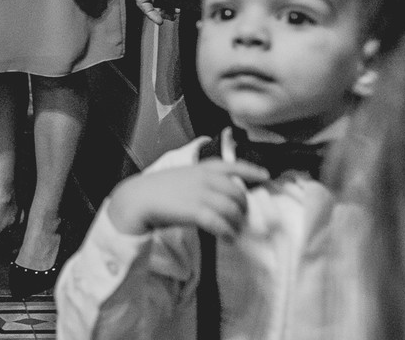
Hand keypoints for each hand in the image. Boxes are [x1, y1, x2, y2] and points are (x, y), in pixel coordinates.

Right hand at [107, 159, 269, 239]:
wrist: (139, 198)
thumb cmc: (159, 189)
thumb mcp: (183, 174)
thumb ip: (202, 178)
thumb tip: (222, 189)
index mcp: (202, 168)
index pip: (233, 165)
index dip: (252, 170)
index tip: (265, 176)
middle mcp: (205, 179)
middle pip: (237, 193)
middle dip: (244, 207)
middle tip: (241, 218)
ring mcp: (201, 195)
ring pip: (232, 210)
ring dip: (237, 223)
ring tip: (235, 231)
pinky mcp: (196, 212)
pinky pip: (221, 223)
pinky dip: (229, 233)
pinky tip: (228, 238)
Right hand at [132, 0, 175, 24]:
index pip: (142, 2)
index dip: (150, 13)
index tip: (159, 20)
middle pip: (151, 3)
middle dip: (160, 12)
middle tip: (172, 17)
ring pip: (159, 0)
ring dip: (167, 7)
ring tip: (176, 12)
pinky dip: (171, 0)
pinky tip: (178, 4)